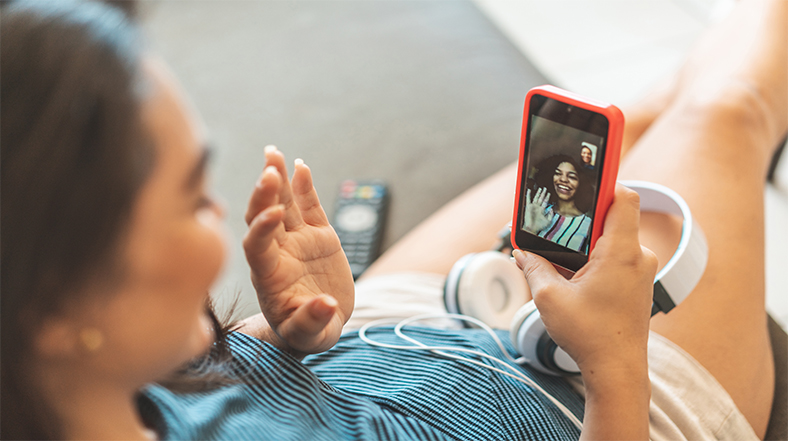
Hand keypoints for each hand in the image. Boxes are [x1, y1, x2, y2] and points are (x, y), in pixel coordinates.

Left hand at [243, 146, 353, 356]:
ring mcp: (297, 241)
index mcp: (269, 276)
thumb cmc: (307, 333)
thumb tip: (324, 306)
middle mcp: (278, 252)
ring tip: (273, 154)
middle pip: (263, 217)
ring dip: (277, 179)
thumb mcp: (309, 336)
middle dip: (264, 195)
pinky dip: (304, 187)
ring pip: (284, 204)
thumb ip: (311, 322)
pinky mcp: (318, 235)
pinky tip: (301, 165)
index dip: (262, 228)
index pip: (257, 246)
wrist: (320, 322)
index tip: (274, 214)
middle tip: (268, 171)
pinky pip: (309, 206)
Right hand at [513, 184, 656, 374]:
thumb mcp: (549, 298)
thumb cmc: (591, 335)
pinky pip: (616, 258)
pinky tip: (574, 276)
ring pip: (612, 240)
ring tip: (562, 260)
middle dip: (583, 218)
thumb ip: (533, 267)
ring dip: (586, 244)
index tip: (588, 169)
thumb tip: (521, 252)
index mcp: (621, 252)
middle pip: (613, 217)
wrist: (618, 371)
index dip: (605, 180)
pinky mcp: (636, 284)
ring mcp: (640, 271)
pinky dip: (594, 259)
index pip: (624, 197)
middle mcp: (638, 257)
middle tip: (558, 223)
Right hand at [524, 187, 552, 233]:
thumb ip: (551, 215)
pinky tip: (529, 190)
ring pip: (536, 198)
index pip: (545, 202)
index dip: (547, 197)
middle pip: (541, 198)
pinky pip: (528, 199)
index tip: (549, 193)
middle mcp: (537, 208)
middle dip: (543, 193)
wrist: (532, 228)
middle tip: (545, 188)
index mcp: (542, 210)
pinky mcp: (528, 207)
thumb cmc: (539, 226)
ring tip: (540, 188)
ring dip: (538, 193)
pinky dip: (528, 195)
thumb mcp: (548, 221)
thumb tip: (551, 209)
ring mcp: (533, 207)